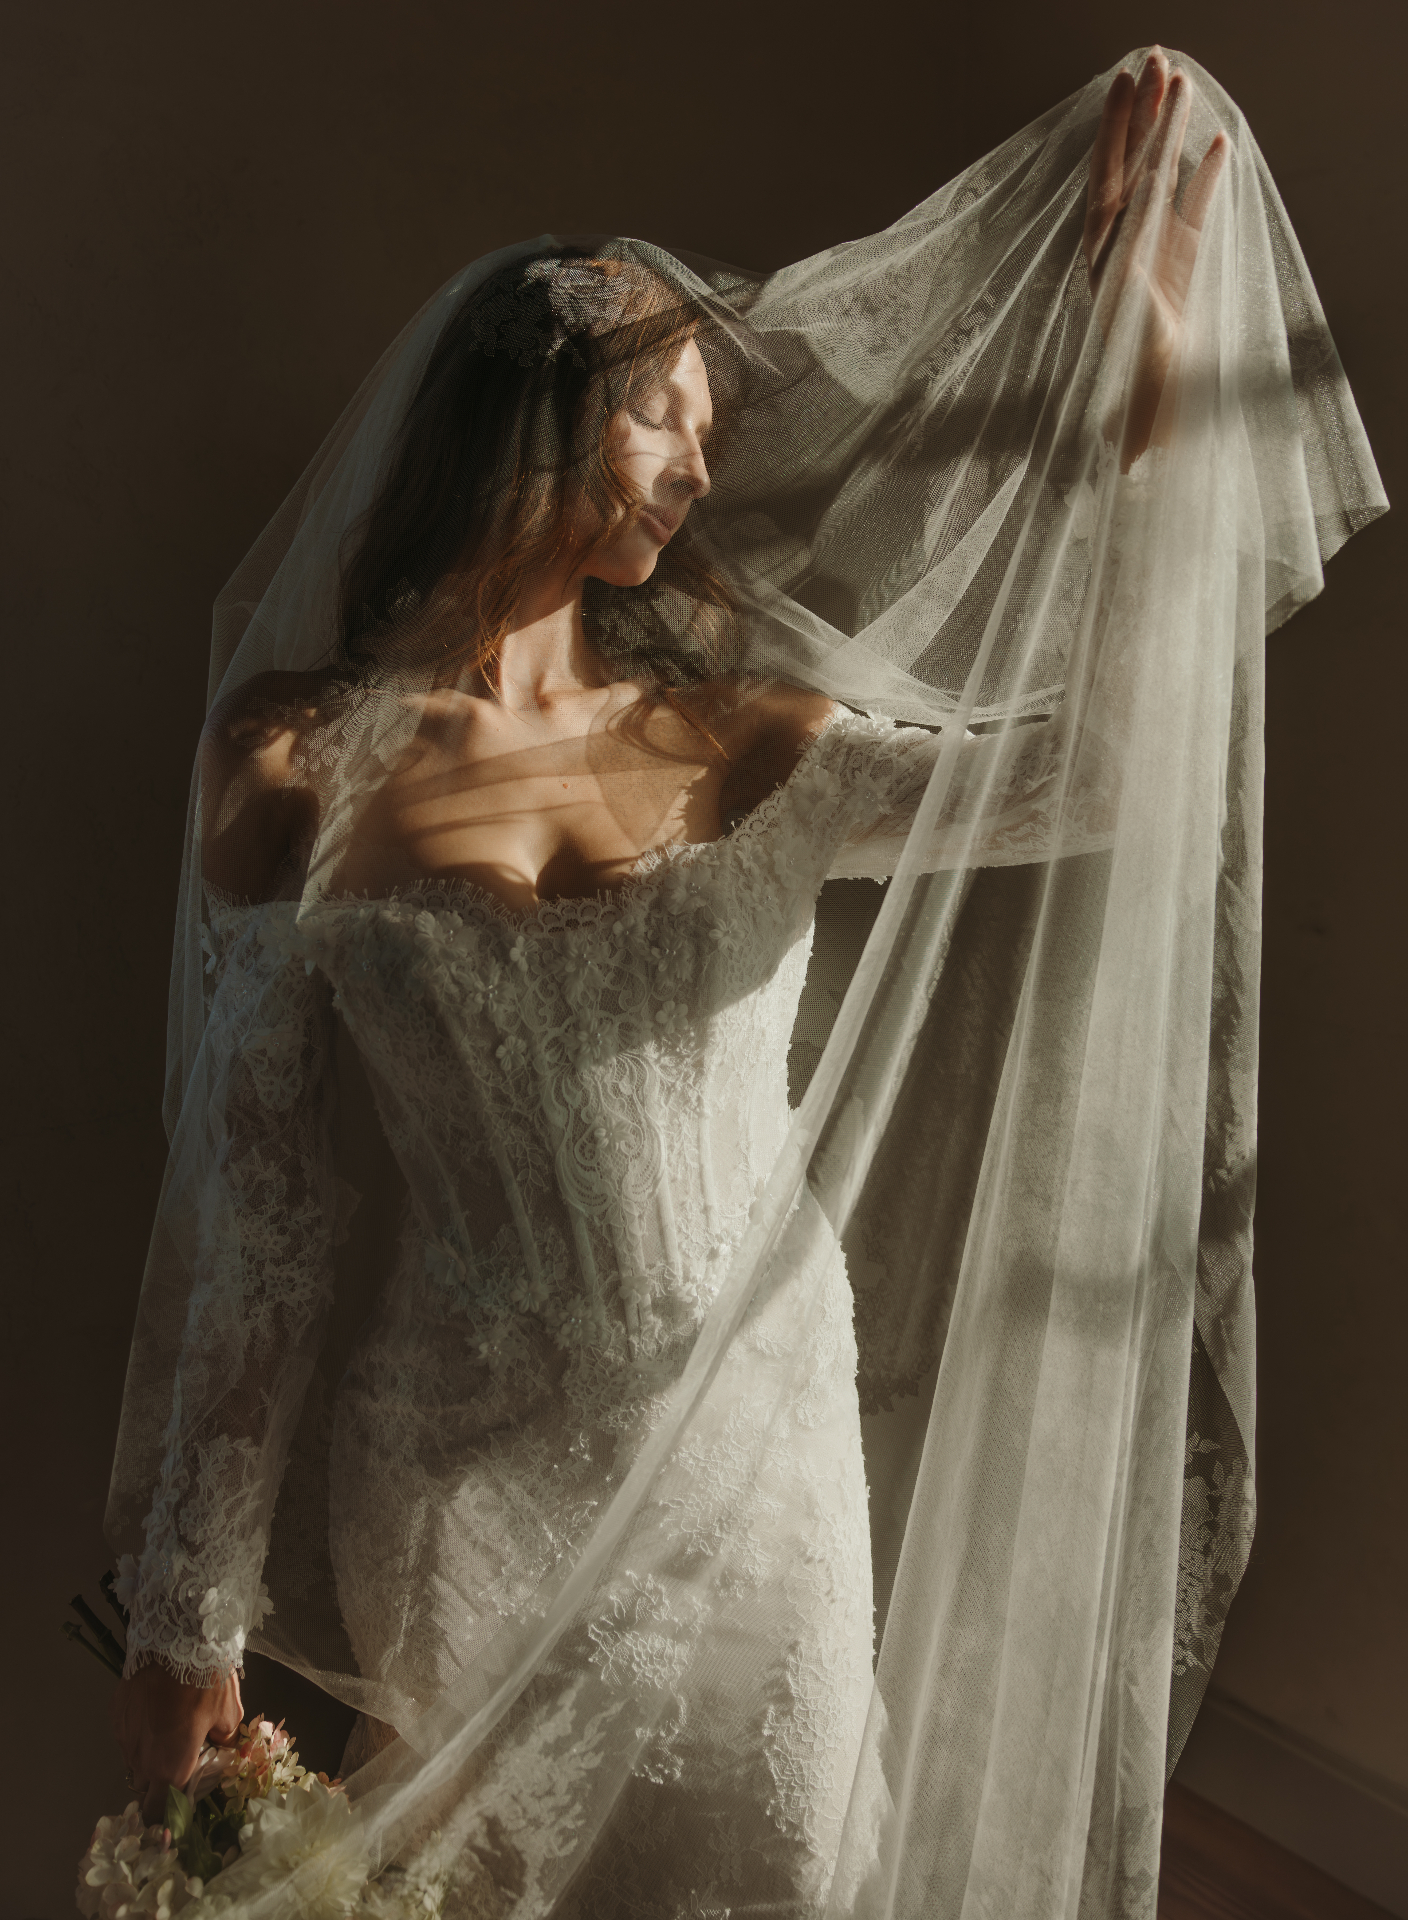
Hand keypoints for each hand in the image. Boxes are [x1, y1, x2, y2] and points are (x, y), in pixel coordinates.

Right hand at [112, 1661, 243, 1823]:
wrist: (174, 1642)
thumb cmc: (206, 1682)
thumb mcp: (228, 1715)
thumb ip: (223, 1741)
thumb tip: (221, 1748)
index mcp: (171, 1769)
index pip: (159, 1812)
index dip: (167, 1817)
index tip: (177, 1809)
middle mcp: (142, 1761)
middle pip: (146, 1788)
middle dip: (160, 1783)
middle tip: (178, 1762)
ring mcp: (124, 1739)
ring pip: (134, 1762)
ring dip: (149, 1757)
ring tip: (168, 1731)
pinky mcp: (115, 1718)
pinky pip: (127, 1737)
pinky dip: (139, 1733)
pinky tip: (155, 1712)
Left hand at [1083, 48, 1227, 468]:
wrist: (1146, 405)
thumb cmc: (1129, 370)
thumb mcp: (1126, 321)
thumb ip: (1132, 277)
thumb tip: (1134, 238)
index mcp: (1101, 250)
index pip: (1110, 175)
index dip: (1117, 129)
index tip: (1125, 83)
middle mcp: (1121, 242)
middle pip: (1132, 163)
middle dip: (1142, 113)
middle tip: (1154, 58)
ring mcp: (1153, 248)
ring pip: (1164, 177)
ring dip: (1172, 132)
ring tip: (1184, 81)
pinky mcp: (1180, 264)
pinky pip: (1195, 210)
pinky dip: (1205, 177)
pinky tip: (1218, 143)